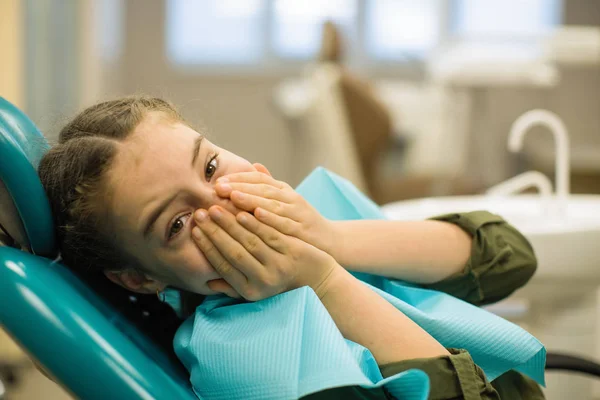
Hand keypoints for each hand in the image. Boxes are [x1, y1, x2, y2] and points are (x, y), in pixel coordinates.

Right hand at [191, 205, 340, 300]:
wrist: (318, 280)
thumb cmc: (282, 282)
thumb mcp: (257, 290)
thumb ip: (233, 286)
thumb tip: (208, 282)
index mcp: (250, 290)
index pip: (223, 266)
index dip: (208, 248)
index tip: (195, 231)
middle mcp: (263, 280)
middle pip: (233, 252)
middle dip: (215, 232)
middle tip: (201, 214)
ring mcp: (279, 266)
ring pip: (250, 242)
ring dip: (231, 224)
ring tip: (216, 208)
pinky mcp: (292, 251)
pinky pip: (270, 235)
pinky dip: (255, 223)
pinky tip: (243, 211)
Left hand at [215, 172, 337, 257]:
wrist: (330, 242)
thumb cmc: (301, 223)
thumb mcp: (285, 202)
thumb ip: (270, 186)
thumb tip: (254, 165)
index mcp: (284, 190)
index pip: (259, 179)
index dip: (239, 178)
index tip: (218, 181)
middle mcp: (291, 198)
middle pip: (263, 188)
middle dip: (239, 186)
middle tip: (218, 187)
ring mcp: (297, 213)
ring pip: (272, 203)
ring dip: (251, 199)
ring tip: (232, 196)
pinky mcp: (303, 229)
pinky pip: (285, 222)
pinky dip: (270, 217)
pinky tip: (256, 214)